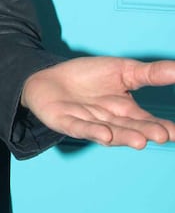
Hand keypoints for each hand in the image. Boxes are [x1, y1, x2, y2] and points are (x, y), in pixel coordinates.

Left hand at [21, 57, 174, 148]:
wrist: (50, 78)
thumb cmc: (89, 77)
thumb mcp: (124, 70)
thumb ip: (151, 73)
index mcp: (125, 111)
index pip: (146, 121)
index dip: (160, 127)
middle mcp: (109, 122)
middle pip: (129, 128)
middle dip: (145, 132)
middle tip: (162, 136)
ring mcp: (88, 123)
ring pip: (108, 132)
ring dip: (123, 136)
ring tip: (140, 142)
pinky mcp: (65, 121)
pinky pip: (80, 127)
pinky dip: (92, 131)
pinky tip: (105, 135)